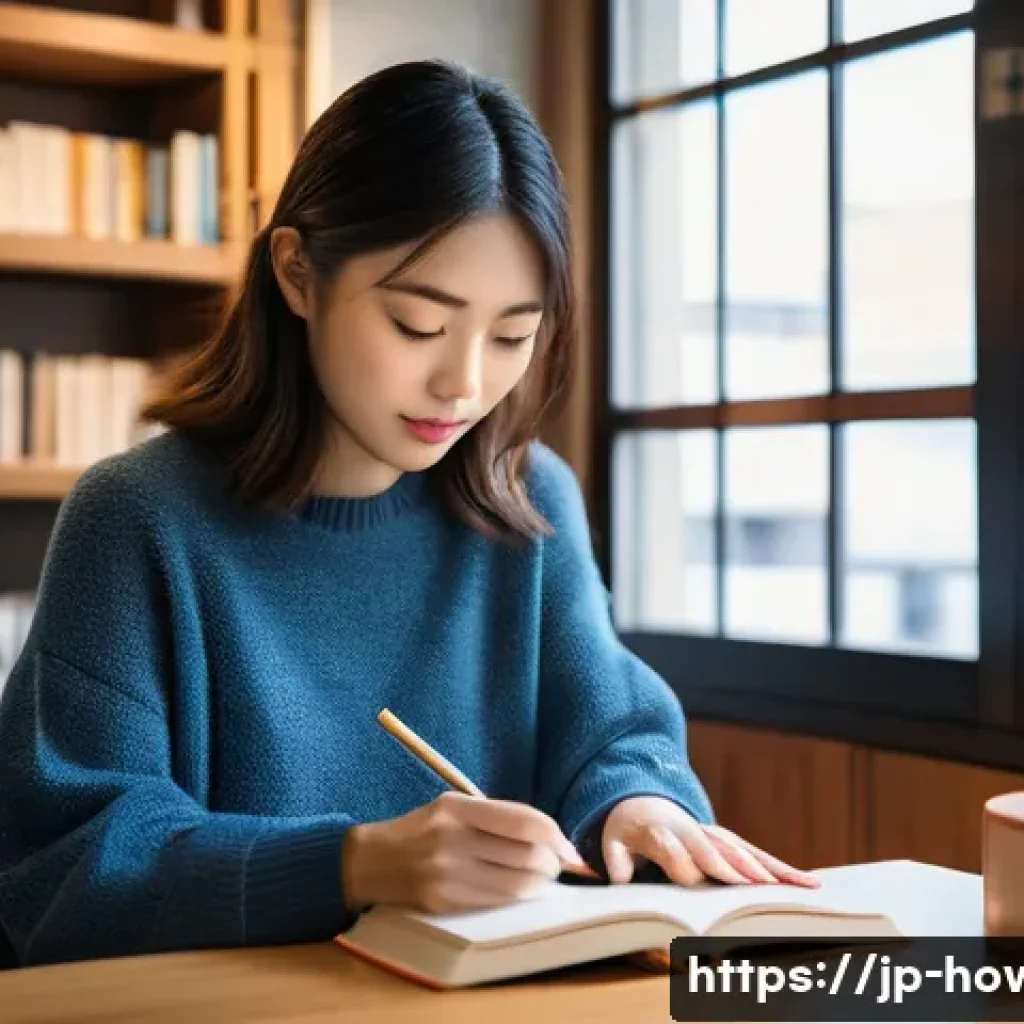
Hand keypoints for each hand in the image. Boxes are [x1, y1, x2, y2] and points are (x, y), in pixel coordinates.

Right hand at [343, 792, 587, 913]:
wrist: (369, 862)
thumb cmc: (421, 830)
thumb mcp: (452, 807)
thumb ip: (496, 816)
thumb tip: (551, 836)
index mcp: (457, 808)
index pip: (523, 821)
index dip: (555, 836)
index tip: (569, 848)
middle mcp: (452, 839)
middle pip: (526, 855)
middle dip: (553, 864)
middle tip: (558, 866)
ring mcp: (446, 874)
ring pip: (517, 885)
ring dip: (540, 885)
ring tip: (542, 880)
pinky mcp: (443, 902)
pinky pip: (496, 902)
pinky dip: (517, 897)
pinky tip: (518, 891)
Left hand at [600, 796, 820, 888]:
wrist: (642, 803)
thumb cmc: (626, 833)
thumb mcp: (611, 844)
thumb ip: (615, 863)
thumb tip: (621, 880)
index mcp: (656, 832)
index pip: (668, 847)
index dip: (680, 862)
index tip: (695, 878)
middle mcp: (690, 831)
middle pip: (713, 850)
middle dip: (733, 867)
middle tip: (754, 887)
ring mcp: (713, 834)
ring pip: (742, 850)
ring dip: (767, 868)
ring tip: (794, 886)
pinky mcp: (730, 840)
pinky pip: (756, 854)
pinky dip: (781, 867)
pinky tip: (807, 881)